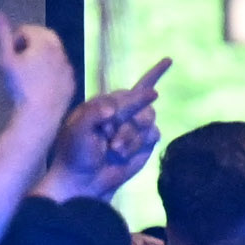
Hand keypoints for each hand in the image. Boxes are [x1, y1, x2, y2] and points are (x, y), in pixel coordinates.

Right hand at [0, 11, 80, 114]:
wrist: (38, 117)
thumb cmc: (19, 88)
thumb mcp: (5, 60)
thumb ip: (1, 35)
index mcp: (45, 42)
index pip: (28, 30)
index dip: (15, 40)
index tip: (8, 56)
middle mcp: (60, 51)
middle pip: (44, 39)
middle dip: (30, 45)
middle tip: (16, 62)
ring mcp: (68, 68)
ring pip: (53, 54)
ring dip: (40, 58)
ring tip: (25, 75)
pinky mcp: (71, 84)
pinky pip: (60, 71)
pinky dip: (50, 72)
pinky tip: (39, 86)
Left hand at [52, 58, 168, 196]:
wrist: (85, 182)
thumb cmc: (76, 153)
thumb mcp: (77, 131)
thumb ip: (93, 114)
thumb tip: (114, 106)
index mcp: (104, 104)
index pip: (126, 91)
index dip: (148, 78)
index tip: (168, 62)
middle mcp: (121, 112)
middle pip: (141, 102)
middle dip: (129, 121)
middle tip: (113, 143)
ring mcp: (134, 126)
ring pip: (148, 118)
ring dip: (131, 136)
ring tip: (114, 150)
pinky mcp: (145, 142)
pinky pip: (153, 134)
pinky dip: (138, 145)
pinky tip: (123, 155)